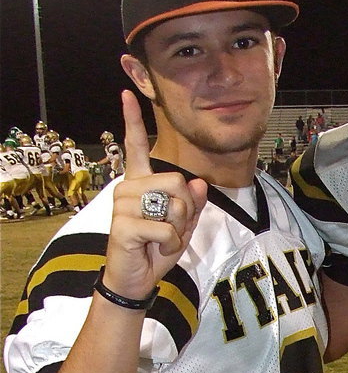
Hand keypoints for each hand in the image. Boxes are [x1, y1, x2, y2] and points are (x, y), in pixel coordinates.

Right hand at [102, 90, 207, 299]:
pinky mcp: (123, 225)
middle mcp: (128, 188)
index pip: (135, 145)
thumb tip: (199, 184)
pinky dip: (171, 244)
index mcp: (140, 183)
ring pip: (174, 205)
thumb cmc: (156, 249)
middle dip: (186, 210)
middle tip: (172, 228)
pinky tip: (156, 248)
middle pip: (176, 181)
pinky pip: (165, 228)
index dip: (132, 120)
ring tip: (161, 239)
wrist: (136, 278)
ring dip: (178, 229)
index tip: (126, 94)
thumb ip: (192, 204)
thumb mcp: (182, 226)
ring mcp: (123, 205)